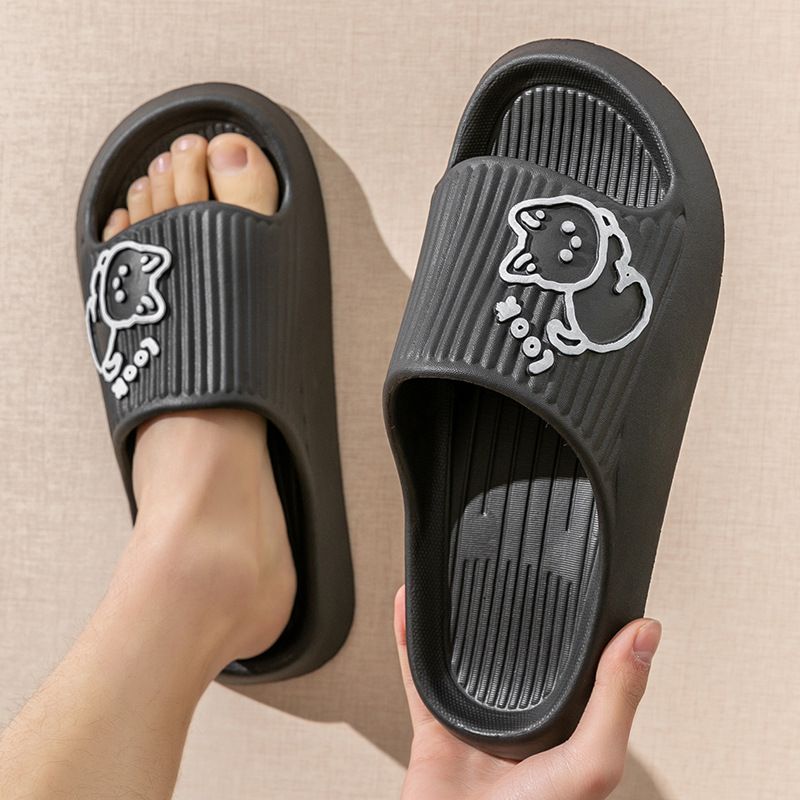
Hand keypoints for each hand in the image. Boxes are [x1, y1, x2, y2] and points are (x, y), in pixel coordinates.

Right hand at [395, 587, 660, 799]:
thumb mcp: (590, 763)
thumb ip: (616, 700)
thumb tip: (646, 636)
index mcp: (570, 728)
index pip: (585, 665)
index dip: (589, 626)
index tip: (591, 585)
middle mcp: (524, 720)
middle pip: (522, 655)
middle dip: (518, 615)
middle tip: (522, 567)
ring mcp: (478, 720)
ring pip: (466, 655)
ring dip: (460, 618)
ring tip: (465, 577)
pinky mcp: (436, 725)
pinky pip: (418, 672)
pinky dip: (409, 638)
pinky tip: (409, 606)